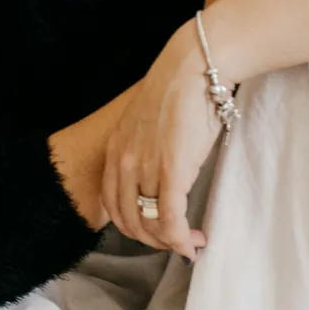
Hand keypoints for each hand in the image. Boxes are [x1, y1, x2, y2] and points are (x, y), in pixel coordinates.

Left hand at [101, 25, 219, 261]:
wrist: (195, 66)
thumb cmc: (181, 88)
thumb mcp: (151, 122)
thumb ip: (151, 148)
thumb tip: (168, 169)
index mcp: (116, 149)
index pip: (113, 204)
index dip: (134, 226)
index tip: (156, 231)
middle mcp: (124, 162)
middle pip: (129, 220)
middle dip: (154, 240)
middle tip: (178, 243)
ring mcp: (145, 168)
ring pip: (150, 224)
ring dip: (171, 242)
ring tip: (191, 242)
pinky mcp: (170, 171)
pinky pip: (169, 218)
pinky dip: (181, 238)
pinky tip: (194, 241)